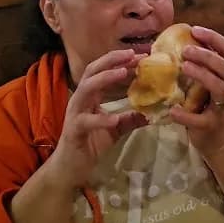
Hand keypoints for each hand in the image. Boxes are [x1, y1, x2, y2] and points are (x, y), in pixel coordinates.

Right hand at [47, 50, 147, 187]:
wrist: (71, 167)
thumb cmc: (90, 144)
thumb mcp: (115, 129)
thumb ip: (130, 118)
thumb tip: (152, 111)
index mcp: (90, 96)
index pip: (103, 70)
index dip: (119, 61)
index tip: (140, 55)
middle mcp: (80, 99)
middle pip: (92, 71)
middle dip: (112, 60)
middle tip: (133, 54)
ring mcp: (75, 113)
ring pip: (86, 88)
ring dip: (105, 78)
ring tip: (123, 73)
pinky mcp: (74, 130)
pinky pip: (87, 121)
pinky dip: (101, 119)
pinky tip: (115, 119)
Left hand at [170, 26, 223, 159]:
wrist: (219, 140)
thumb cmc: (208, 105)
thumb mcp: (207, 83)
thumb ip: (197, 66)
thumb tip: (171, 44)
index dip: (213, 37)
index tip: (194, 30)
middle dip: (207, 56)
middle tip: (186, 50)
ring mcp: (221, 108)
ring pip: (219, 89)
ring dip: (202, 76)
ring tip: (184, 67)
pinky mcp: (210, 126)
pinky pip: (200, 120)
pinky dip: (186, 115)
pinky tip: (172, 110)